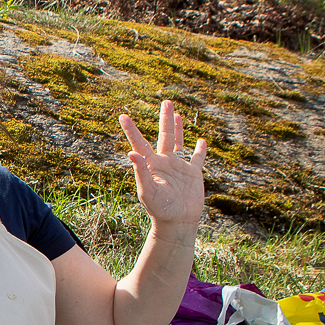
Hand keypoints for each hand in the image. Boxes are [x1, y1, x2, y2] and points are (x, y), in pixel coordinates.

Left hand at [119, 99, 206, 229]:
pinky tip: (201, 141)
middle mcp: (164, 163)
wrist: (177, 223)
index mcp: (151, 165)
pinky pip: (197, 159)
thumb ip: (141, 172)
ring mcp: (179, 167)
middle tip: (165, 101)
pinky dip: (199, 150)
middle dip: (164, 119)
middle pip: (164, 136)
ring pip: (179, 143)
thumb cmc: (159, 209)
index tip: (123, 116)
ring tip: (176, 114)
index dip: (132, 130)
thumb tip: (131, 153)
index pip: (139, 143)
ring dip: (178, 129)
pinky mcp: (193, 174)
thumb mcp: (148, 191)